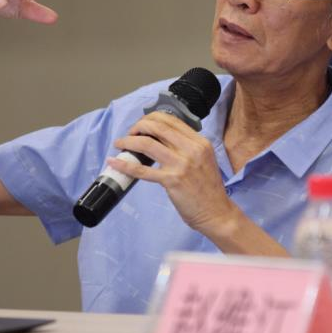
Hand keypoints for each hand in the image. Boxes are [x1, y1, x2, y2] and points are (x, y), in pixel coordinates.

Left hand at [107, 111, 236, 233]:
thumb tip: (161, 139)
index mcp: (200, 142)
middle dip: (138, 126)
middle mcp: (191, 149)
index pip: (171, 120)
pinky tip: (114, 163)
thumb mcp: (204, 159)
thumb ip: (187, 147)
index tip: (142, 126)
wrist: (217, 212)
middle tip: (130, 133)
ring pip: (147, 144)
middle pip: (157, 127)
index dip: (151, 119)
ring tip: (120, 144)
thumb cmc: (208, 189)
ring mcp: (181, 164)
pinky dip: (124, 165)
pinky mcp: (172, 180)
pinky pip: (142, 170)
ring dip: (128, 141)